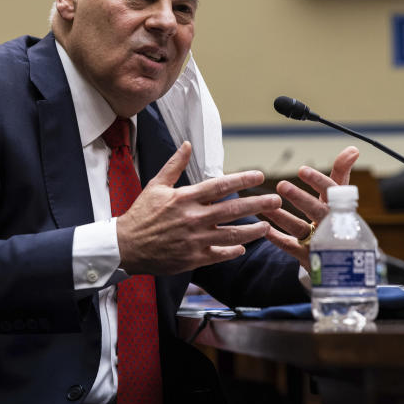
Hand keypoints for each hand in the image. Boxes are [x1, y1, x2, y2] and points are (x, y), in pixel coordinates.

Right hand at [116, 142, 282, 274]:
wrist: (126, 246)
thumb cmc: (141, 215)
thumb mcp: (156, 186)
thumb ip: (174, 165)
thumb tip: (187, 144)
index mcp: (186, 198)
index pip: (221, 185)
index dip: (243, 179)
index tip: (260, 176)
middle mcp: (194, 218)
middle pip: (233, 209)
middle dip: (258, 204)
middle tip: (276, 200)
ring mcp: (195, 240)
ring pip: (232, 234)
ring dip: (253, 231)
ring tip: (267, 226)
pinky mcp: (194, 258)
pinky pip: (220, 254)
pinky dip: (233, 250)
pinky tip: (243, 246)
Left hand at [263, 146, 359, 268]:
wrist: (349, 262)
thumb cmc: (341, 221)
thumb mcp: (342, 198)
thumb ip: (342, 173)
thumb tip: (353, 149)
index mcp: (340, 207)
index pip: (333, 191)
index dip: (318, 181)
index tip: (302, 170)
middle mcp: (331, 224)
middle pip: (317, 211)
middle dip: (300, 198)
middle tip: (281, 185)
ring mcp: (320, 243)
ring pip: (300, 229)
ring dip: (282, 217)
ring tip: (265, 208)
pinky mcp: (309, 258)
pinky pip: (291, 248)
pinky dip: (278, 239)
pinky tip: (265, 230)